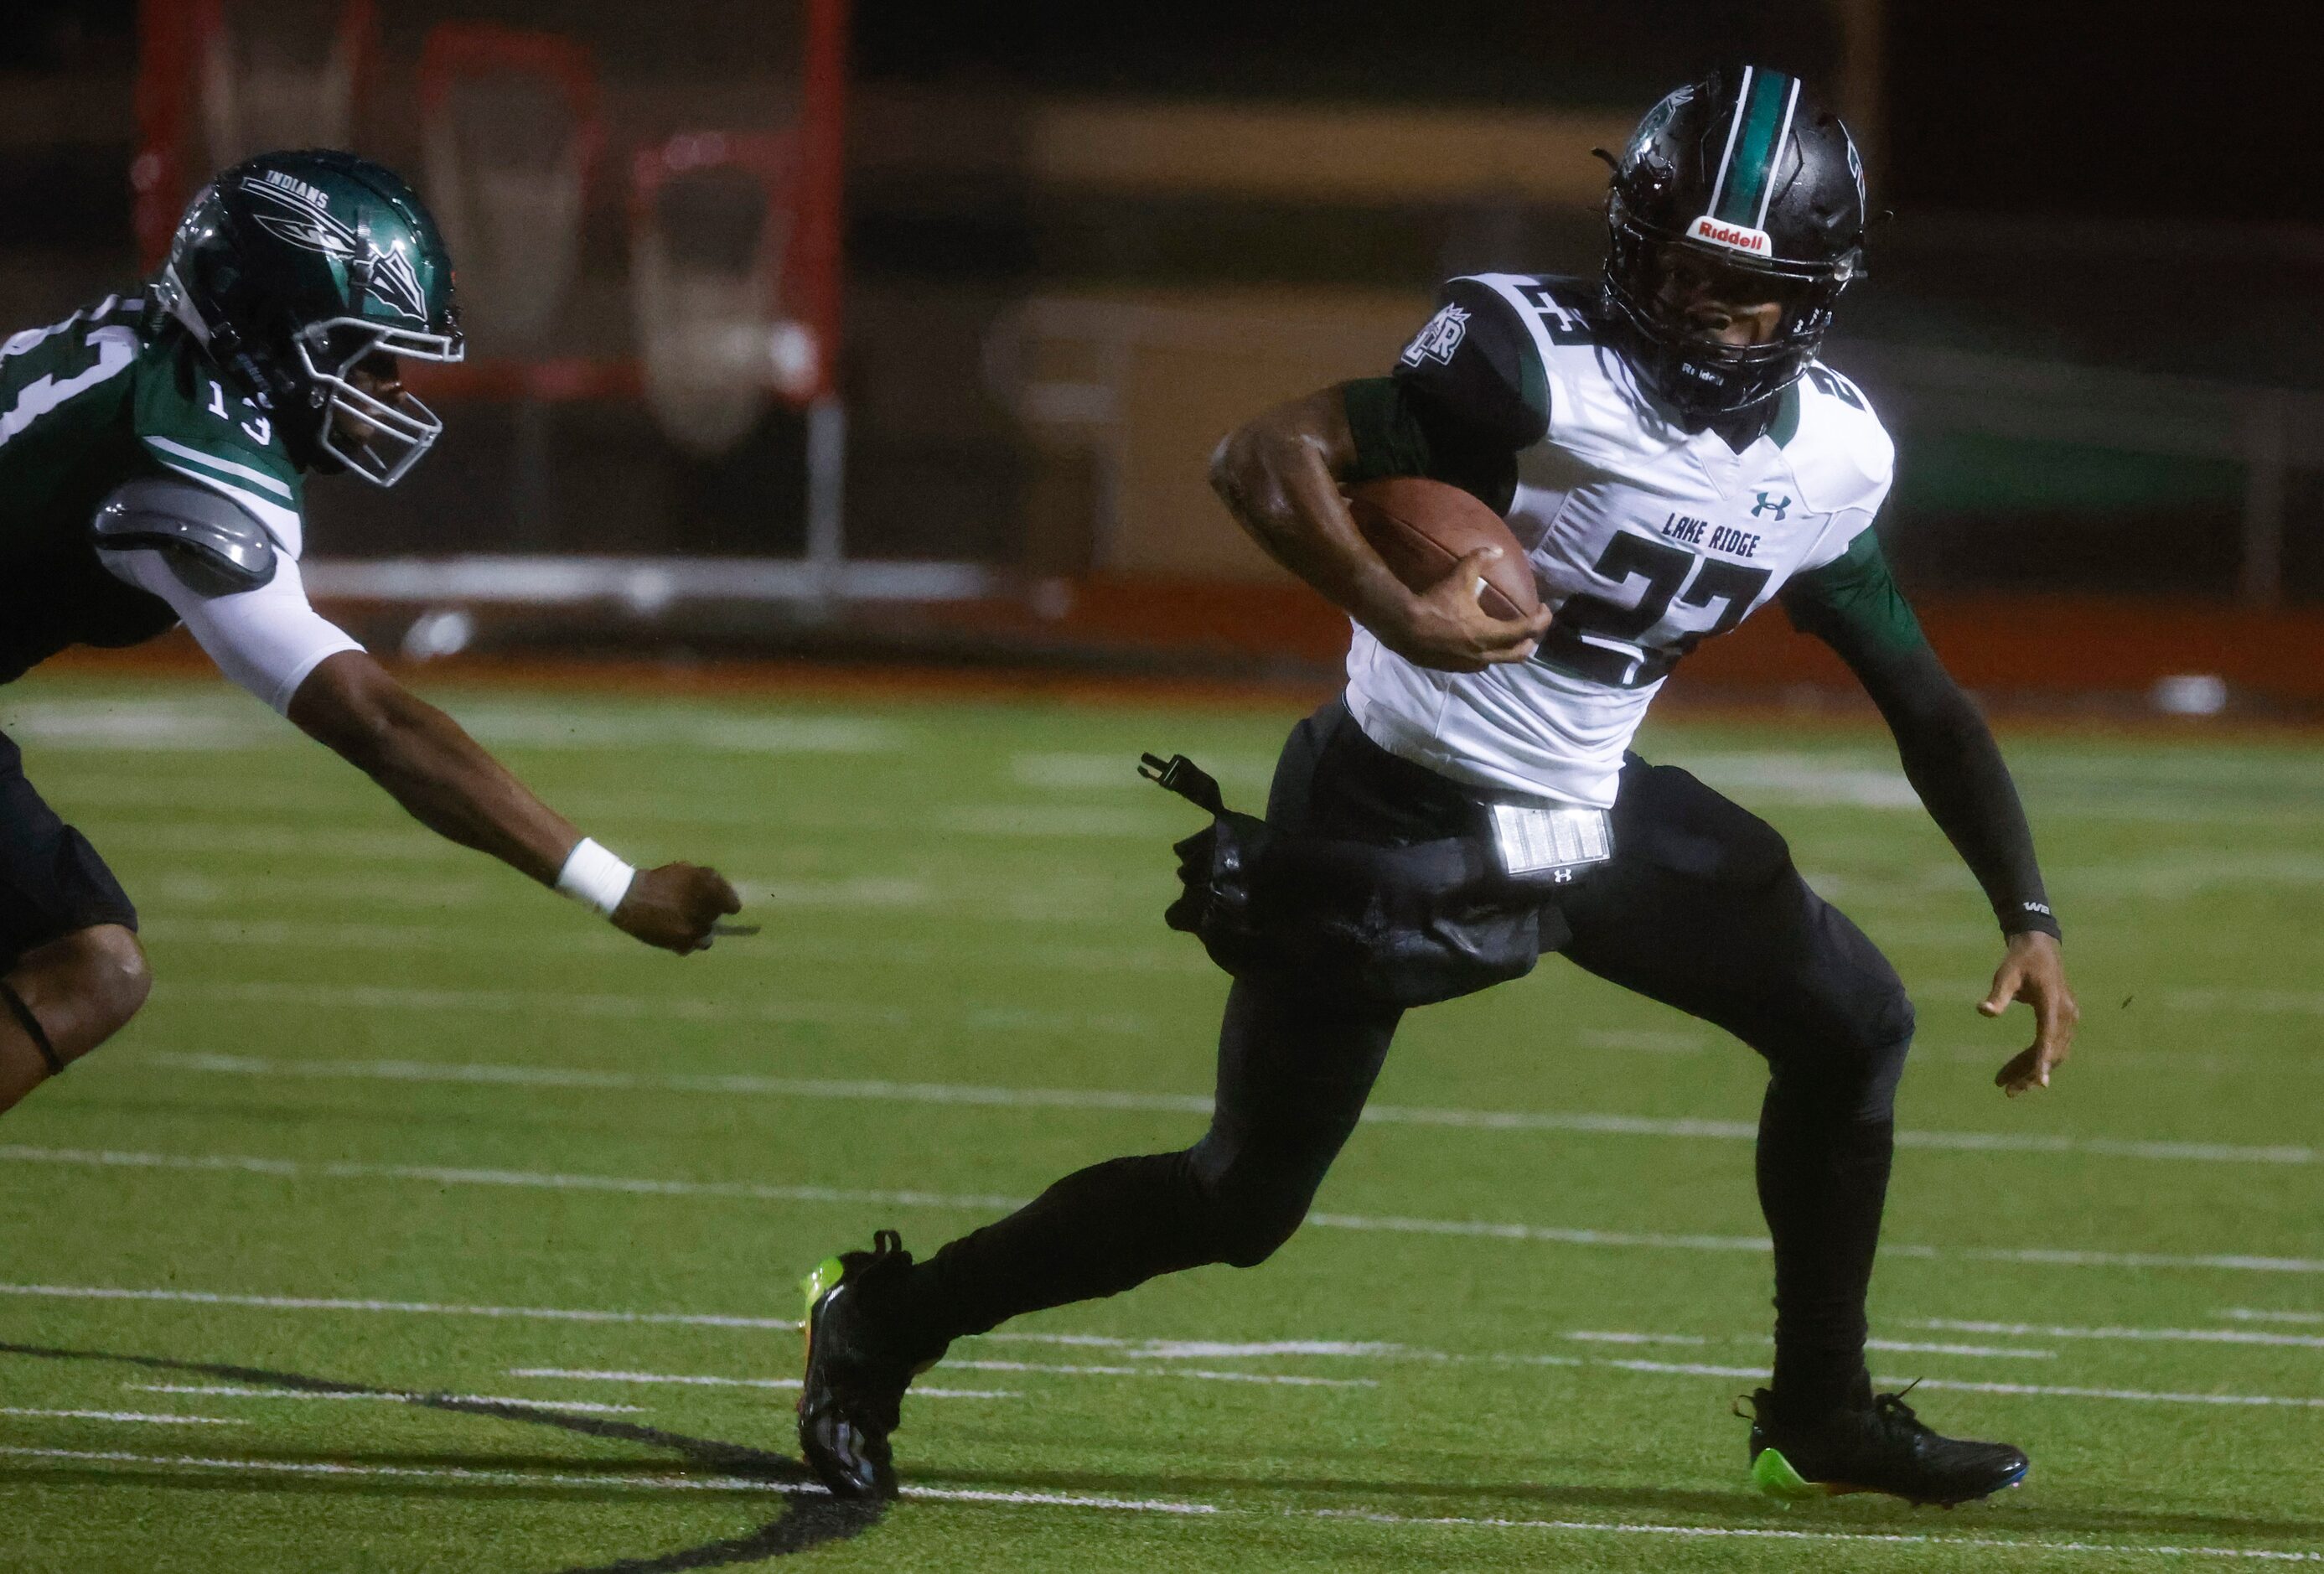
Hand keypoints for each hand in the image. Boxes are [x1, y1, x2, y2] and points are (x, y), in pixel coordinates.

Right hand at [613, 862, 742, 953]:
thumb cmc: (659, 881)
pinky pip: (693, 947)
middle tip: (691, 909)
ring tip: (685, 924)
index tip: (720, 905)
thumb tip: (723, 896)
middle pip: (717, 920)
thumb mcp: (686, 870)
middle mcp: (706, 909)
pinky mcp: (682, 943)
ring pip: (707, 936)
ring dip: (699, 931)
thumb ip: (708, 881)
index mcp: (710, 889)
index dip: (726, 904)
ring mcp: (695, 928)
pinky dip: (687, 942)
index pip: (733, 906)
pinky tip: (676, 933)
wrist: (630, 897)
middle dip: (708, 915)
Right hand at [1375, 547, 1553, 672]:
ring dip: (1507, 650)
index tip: (1543, 610)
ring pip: (1498, 662)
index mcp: (1490, 633)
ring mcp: (1469, 664)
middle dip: (1530, 641)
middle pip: (1519, 654)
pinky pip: (1478, 665)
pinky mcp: (1455, 668)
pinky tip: (1478, 644)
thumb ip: (1479, 560)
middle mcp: (1484, 654)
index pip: (1528, 631)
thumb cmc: (1434, 603)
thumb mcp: (1458, 578)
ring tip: (1505, 637)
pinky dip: (1486, 655)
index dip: (1541, 620)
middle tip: (1530, 627)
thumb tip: (1497, 551)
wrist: (1404, 627)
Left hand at [1985, 930, 2078, 1095]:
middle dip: (2031, 1073)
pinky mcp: (2063, 1020)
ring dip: (2032, 1070)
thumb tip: (1983, 1011)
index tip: (2040, 1082)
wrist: (2040, 946)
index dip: (2044, 1060)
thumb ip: (1997, 994)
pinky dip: (2036, 1059)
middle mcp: (2065, 1013)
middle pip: (2052, 1051)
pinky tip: (2017, 1070)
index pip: (2048, 1036)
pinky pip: (2052, 1046)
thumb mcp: (2006, 973)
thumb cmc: (2020, 960)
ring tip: (2007, 1086)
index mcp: (2052, 1002)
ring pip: (2053, 1052)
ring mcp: (2068, 1018)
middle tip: (2007, 1090)